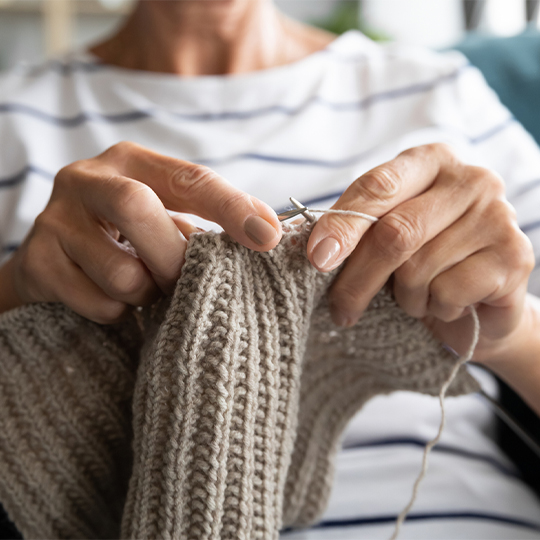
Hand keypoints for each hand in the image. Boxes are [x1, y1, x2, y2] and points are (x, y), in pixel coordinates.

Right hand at [1, 142, 280, 322]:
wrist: (54, 263)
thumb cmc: (127, 239)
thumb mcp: (167, 216)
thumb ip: (209, 219)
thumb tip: (270, 232)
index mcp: (131, 163)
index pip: (189, 178)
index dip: (231, 207)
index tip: (269, 238)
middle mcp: (86, 179)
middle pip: (137, 208)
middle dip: (173, 257)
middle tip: (184, 279)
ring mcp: (53, 220)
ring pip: (122, 272)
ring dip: (148, 292)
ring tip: (145, 287)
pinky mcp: (35, 263)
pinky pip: (100, 303)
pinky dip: (120, 312)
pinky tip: (114, 300)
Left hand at [307, 143, 534, 362]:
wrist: (480, 302)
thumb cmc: (425, 263)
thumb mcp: (386, 236)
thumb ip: (359, 230)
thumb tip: (316, 250)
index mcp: (429, 162)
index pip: (378, 186)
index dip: (342, 224)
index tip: (316, 258)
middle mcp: (469, 179)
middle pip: (395, 232)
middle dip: (358, 279)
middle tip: (340, 309)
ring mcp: (498, 215)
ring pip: (418, 269)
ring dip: (406, 297)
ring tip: (418, 297)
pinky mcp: (514, 256)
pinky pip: (448, 292)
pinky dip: (436, 309)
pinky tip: (448, 303)